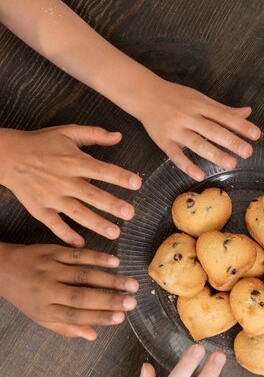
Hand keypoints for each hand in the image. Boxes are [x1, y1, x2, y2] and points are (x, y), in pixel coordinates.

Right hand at [0, 125, 141, 245]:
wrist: (8, 155)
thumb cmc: (41, 143)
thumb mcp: (67, 132)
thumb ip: (94, 134)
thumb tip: (118, 136)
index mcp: (73, 161)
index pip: (101, 169)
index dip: (119, 176)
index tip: (137, 183)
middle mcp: (63, 180)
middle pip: (91, 195)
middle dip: (112, 205)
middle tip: (130, 214)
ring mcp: (51, 197)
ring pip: (77, 213)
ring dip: (96, 223)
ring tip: (115, 233)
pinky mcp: (39, 209)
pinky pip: (55, 225)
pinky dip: (66, 235)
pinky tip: (82, 244)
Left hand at [0, 243, 138, 339]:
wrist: (1, 267)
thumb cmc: (25, 296)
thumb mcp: (41, 317)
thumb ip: (67, 327)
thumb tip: (92, 335)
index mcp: (44, 309)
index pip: (75, 315)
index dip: (99, 317)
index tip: (121, 318)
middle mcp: (47, 289)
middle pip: (82, 296)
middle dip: (110, 300)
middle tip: (133, 302)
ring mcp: (50, 268)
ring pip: (83, 275)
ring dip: (110, 279)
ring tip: (131, 284)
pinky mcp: (52, 251)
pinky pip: (78, 255)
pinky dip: (97, 257)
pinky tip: (115, 262)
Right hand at [138, 77, 260, 180]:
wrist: (145, 94)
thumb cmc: (176, 98)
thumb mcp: (200, 99)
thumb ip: (223, 110)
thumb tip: (247, 113)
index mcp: (200, 104)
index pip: (224, 116)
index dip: (240, 125)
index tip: (256, 135)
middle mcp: (189, 116)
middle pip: (212, 129)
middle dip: (231, 141)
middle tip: (248, 152)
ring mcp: (175, 129)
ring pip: (196, 143)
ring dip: (214, 154)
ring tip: (231, 163)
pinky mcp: (163, 141)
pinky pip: (176, 155)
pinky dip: (188, 165)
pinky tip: (200, 174)